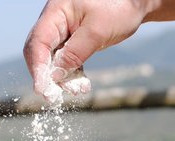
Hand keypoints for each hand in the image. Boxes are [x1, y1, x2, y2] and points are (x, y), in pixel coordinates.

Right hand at [23, 0, 149, 95]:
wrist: (136, 2)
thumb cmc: (118, 7)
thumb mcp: (97, 31)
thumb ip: (75, 52)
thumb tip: (55, 76)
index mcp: (56, 12)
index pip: (38, 42)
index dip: (38, 68)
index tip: (42, 90)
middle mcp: (55, 21)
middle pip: (40, 52)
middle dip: (47, 76)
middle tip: (53, 97)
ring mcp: (64, 31)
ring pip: (54, 59)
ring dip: (62, 78)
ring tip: (78, 90)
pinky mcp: (74, 40)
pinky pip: (67, 60)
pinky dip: (72, 74)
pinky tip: (82, 85)